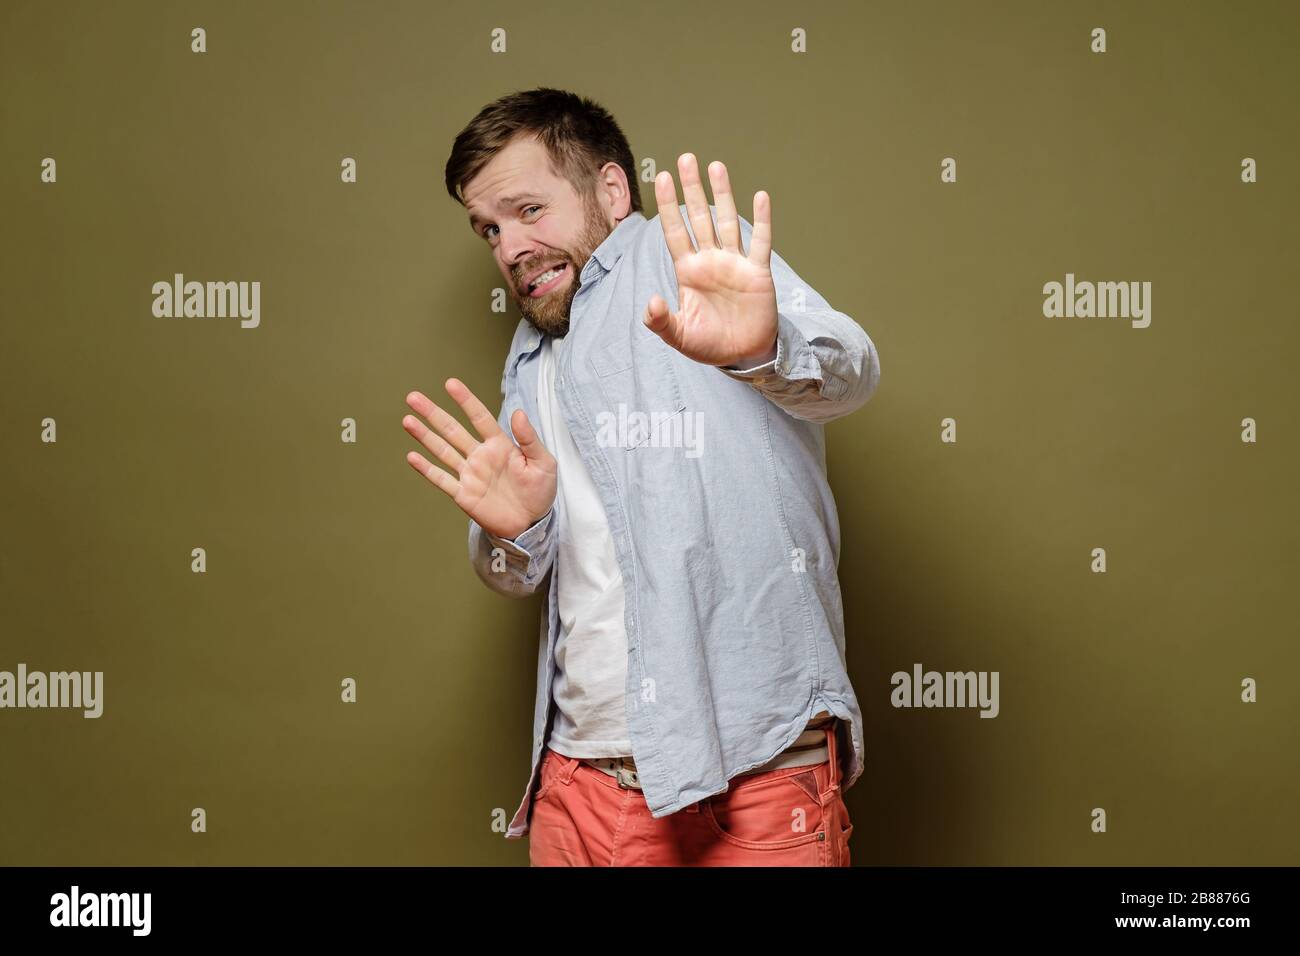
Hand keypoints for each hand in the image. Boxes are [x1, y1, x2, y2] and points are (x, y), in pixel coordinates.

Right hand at [403, 379, 556, 539]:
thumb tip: (518, 412)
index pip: (479, 417)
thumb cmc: (540, 491)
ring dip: (425, 436)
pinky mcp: (463, 494)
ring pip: (442, 450)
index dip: (466, 400)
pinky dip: (427, 469)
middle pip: (453, 430)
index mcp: (499, 445)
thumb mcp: (544, 463)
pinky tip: (412, 456)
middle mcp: (480, 455)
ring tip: (407, 420)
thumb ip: (530, 439)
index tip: (451, 384)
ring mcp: (469, 474)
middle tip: (414, 397)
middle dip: (433, 413)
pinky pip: (442, 479)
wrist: (531, 523)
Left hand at [644, 153, 778, 367]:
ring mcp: (735, 263)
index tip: (661, 178)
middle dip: (692, 188)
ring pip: (728, 221)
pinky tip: (760, 196)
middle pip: (699, 217)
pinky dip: (763, 220)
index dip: (667, 206)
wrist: (742, 355)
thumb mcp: (679, 336)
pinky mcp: (757, 272)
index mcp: (689, 271)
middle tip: (685, 158)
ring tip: (715, 166)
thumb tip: (650, 303)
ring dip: (723, 194)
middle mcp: (710, 260)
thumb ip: (661, 322)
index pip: (675, 232)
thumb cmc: (709, 344)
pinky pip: (761, 242)